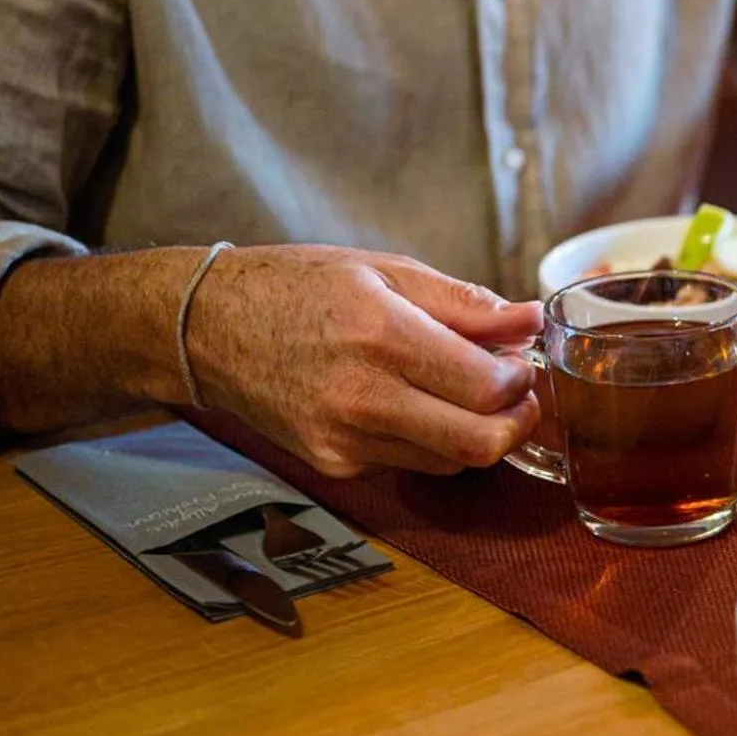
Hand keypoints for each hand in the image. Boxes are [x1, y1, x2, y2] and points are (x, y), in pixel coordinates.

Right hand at [187, 246, 542, 477]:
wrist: (206, 327)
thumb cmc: (297, 287)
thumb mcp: (385, 271)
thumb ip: (465, 303)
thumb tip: (530, 319)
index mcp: (381, 336)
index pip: (486, 388)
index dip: (519, 381)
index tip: (520, 363)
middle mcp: (361, 397)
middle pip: (479, 444)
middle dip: (515, 422)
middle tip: (518, 394)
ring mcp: (344, 439)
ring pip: (451, 461)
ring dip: (477, 433)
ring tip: (469, 393)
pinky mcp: (333, 464)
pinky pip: (411, 463)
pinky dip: (433, 439)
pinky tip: (419, 404)